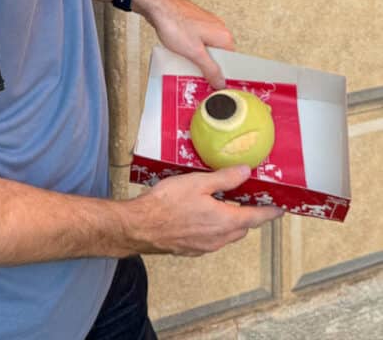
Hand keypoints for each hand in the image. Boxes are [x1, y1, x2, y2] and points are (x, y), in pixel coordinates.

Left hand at [132, 0, 233, 86]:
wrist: (157, 4)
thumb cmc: (174, 22)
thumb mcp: (194, 52)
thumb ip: (210, 69)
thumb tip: (221, 81)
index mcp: (223, 36)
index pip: (230, 62)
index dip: (220, 74)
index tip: (213, 84)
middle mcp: (218, 28)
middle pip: (217, 56)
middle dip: (207, 66)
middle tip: (197, 75)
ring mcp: (206, 24)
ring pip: (205, 49)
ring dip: (197, 58)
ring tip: (186, 63)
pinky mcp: (194, 23)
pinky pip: (196, 41)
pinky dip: (189, 49)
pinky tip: (180, 53)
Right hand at [132, 166, 282, 256]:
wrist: (142, 227)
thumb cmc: (167, 203)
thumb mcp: (197, 183)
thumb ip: (224, 179)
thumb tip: (245, 172)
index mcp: (225, 220)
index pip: (256, 218)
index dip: (269, 212)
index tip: (279, 209)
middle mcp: (219, 237)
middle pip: (242, 227)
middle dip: (248, 215)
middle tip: (247, 199)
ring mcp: (206, 246)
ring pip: (227, 234)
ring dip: (230, 222)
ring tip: (222, 204)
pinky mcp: (193, 249)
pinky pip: (212, 238)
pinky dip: (214, 228)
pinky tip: (201, 215)